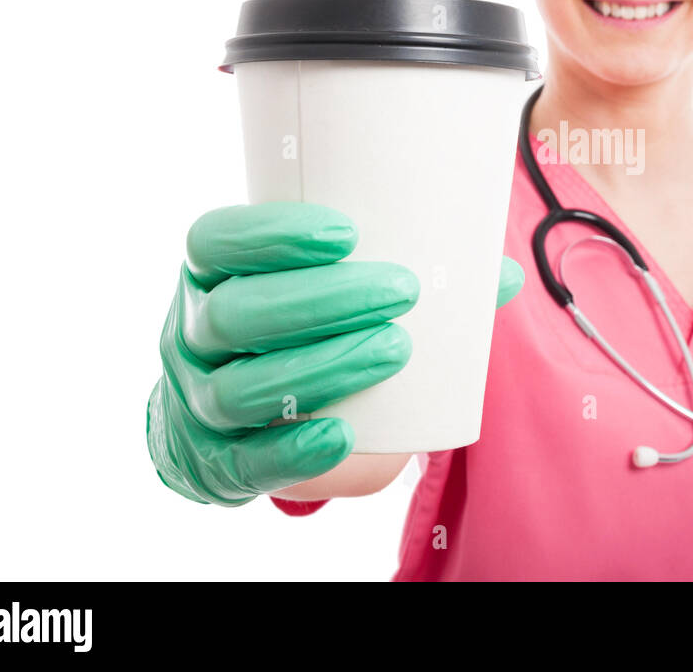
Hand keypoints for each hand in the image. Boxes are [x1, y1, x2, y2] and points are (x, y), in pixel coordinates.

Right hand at [146, 201, 523, 505]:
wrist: (240, 423)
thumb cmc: (296, 335)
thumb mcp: (322, 296)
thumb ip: (395, 276)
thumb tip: (501, 273)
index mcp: (212, 276)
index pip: (215, 241)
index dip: (270, 234)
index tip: (347, 232)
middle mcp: (192, 333)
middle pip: (237, 313)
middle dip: (321, 301)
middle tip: (402, 290)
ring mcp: (196, 400)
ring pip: (242, 387)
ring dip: (323, 367)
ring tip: (396, 349)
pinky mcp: (215, 461)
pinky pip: (245, 459)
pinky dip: (293, 448)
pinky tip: (341, 434)